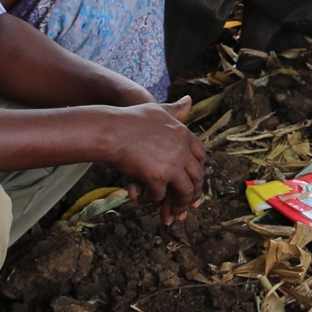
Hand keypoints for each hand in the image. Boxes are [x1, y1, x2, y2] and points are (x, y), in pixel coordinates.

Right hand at [107, 97, 204, 223]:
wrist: (111, 129)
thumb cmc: (130, 118)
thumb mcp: (157, 110)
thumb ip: (175, 110)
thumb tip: (190, 100)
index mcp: (184, 134)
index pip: (200, 156)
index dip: (198, 170)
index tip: (195, 180)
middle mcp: (182, 150)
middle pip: (196, 176)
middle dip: (194, 192)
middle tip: (191, 203)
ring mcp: (171, 164)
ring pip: (184, 190)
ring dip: (180, 204)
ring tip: (176, 212)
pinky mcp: (157, 177)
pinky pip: (161, 194)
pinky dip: (156, 200)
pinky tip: (150, 201)